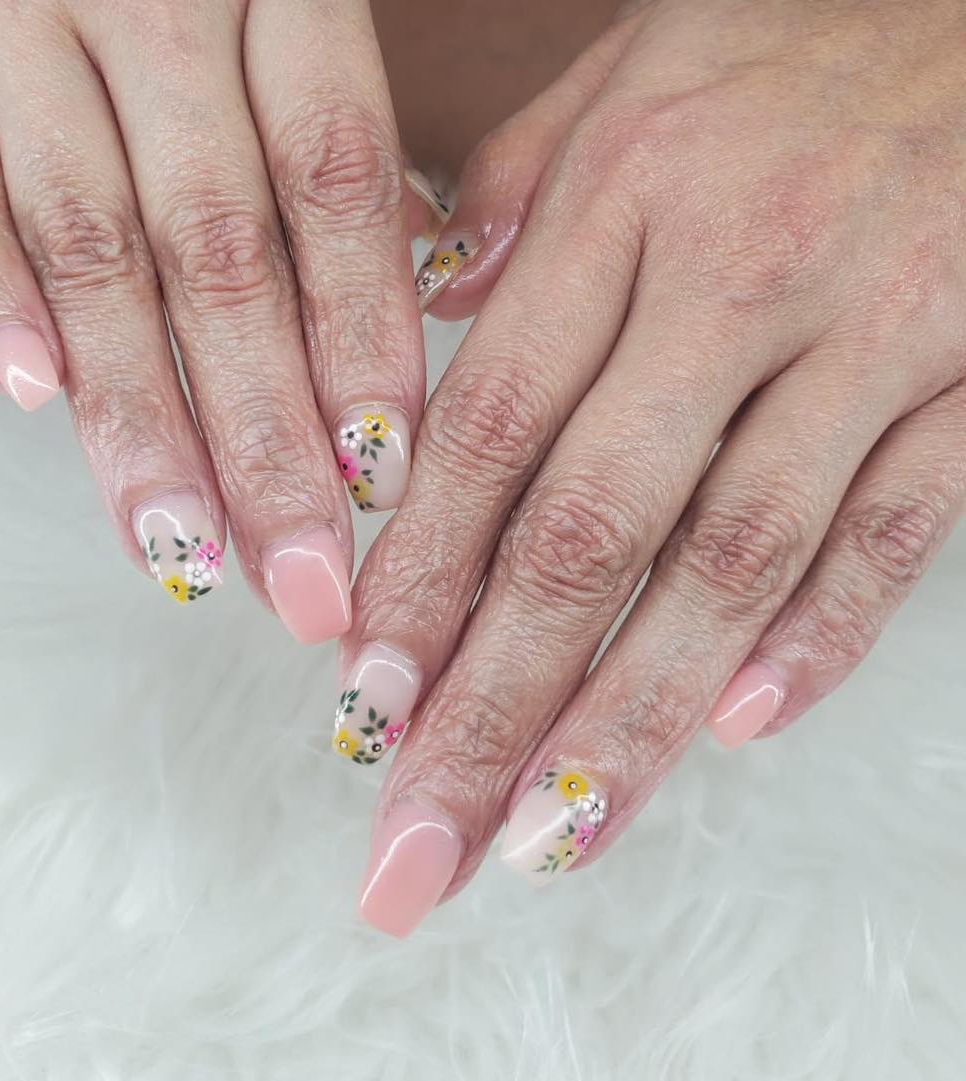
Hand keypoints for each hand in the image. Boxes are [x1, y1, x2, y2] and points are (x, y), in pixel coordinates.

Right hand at [0, 1, 445, 640]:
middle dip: (264, 435)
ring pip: (89, 245)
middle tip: (302, 578)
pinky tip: (30, 397)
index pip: (335, 182)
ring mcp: (11, 4)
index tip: (385, 478)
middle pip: (221, 251)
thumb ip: (336, 121)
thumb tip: (413, 278)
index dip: (363, 338)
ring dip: (138, 415)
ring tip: (187, 549)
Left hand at [338, 0, 965, 933]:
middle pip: (590, 535)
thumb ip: (516, 200)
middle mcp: (734, 282)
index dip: (420, 584)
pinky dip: (818, 640)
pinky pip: (896, 534)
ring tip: (548, 840)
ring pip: (731, 564)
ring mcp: (868, 336)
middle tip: (420, 841)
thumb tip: (432, 312)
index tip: (361, 705)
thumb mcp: (620, 80)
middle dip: (493, 708)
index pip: (490, 433)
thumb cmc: (787, 46)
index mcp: (624, 205)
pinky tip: (733, 733)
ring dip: (633, 722)